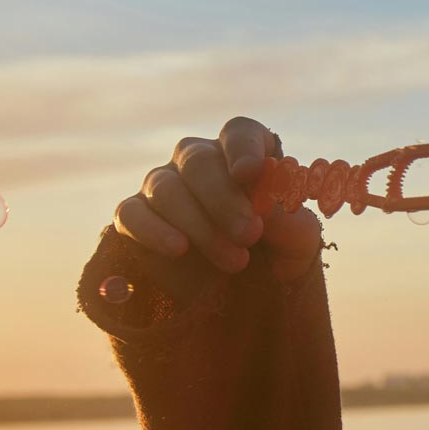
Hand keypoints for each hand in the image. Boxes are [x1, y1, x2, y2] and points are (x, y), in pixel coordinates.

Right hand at [112, 116, 324, 299]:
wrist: (250, 296)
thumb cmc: (279, 254)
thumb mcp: (298, 239)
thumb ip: (288, 219)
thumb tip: (265, 206)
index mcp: (244, 155)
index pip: (240, 133)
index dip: (243, 148)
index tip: (250, 173)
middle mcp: (198, 162)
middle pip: (198, 161)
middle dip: (223, 199)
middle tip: (249, 234)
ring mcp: (163, 186)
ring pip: (166, 188)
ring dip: (200, 225)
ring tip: (235, 261)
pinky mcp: (135, 217)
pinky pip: (131, 213)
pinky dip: (152, 230)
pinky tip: (178, 248)